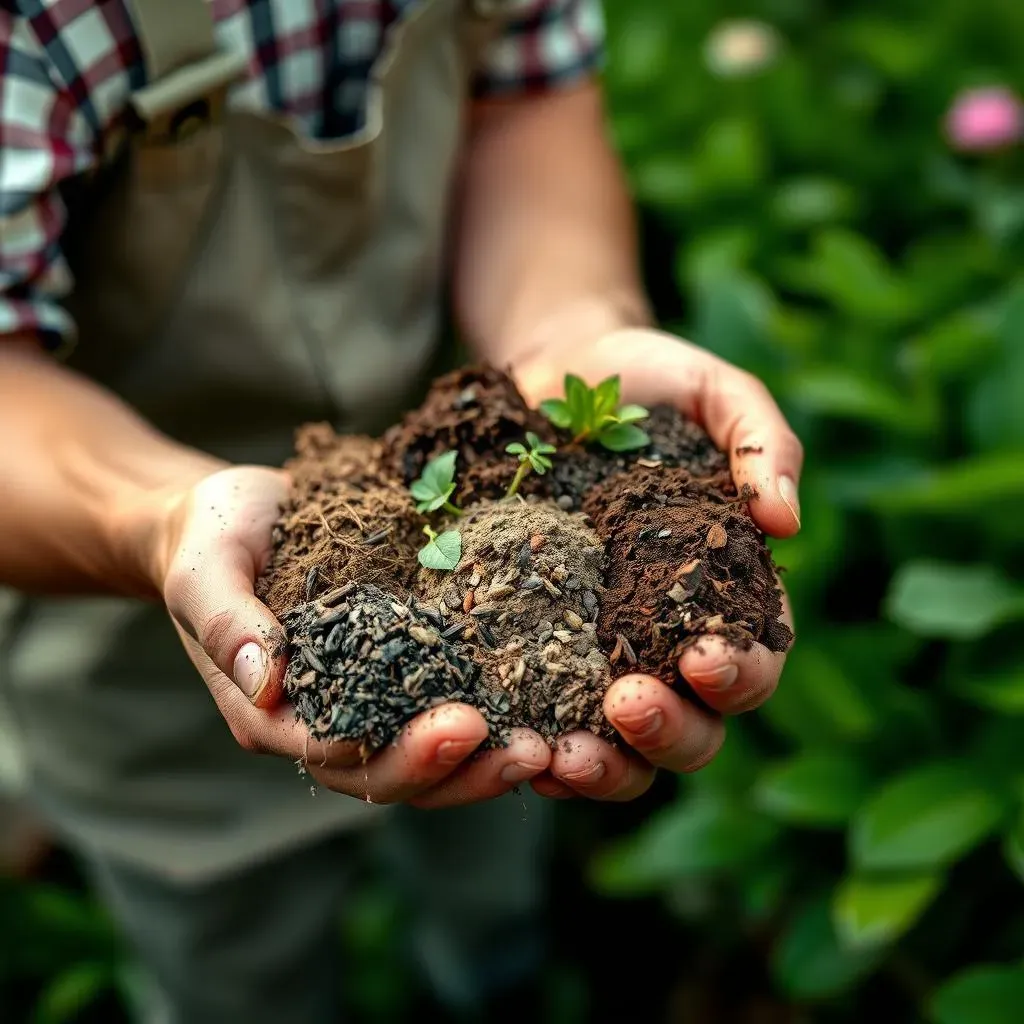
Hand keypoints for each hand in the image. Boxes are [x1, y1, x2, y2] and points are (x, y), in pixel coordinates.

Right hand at [156, 467, 550, 807]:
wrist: (240, 513)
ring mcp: (363, 696)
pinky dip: (489, 710)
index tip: (464, 726)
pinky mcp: (396, 664)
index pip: (336, 756)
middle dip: (461, 769)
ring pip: (425, 755)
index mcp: (270, 712)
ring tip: (548, 744)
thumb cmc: (213, 536)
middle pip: (391, 774)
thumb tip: (267, 685)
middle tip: (529, 750)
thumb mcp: (207, 567)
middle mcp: (320, 717)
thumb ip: (227, 622)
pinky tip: (539, 699)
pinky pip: (441, 698)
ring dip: (485, 759)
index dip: (400, 753)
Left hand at [514, 327, 801, 800]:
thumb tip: (785, 521)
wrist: (552, 374)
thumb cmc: (646, 381)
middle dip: (669, 730)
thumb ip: (762, 442)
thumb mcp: (712, 391)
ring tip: (565, 755)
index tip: (702, 655)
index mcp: (727, 591)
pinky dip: (537, 748)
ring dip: (605, 767)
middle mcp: (668, 639)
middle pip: (695, 726)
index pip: (755, 658)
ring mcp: (599, 654)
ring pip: (622, 749)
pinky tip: (516, 746)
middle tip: (627, 702)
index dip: (740, 672)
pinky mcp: (535, 650)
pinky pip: (543, 722)